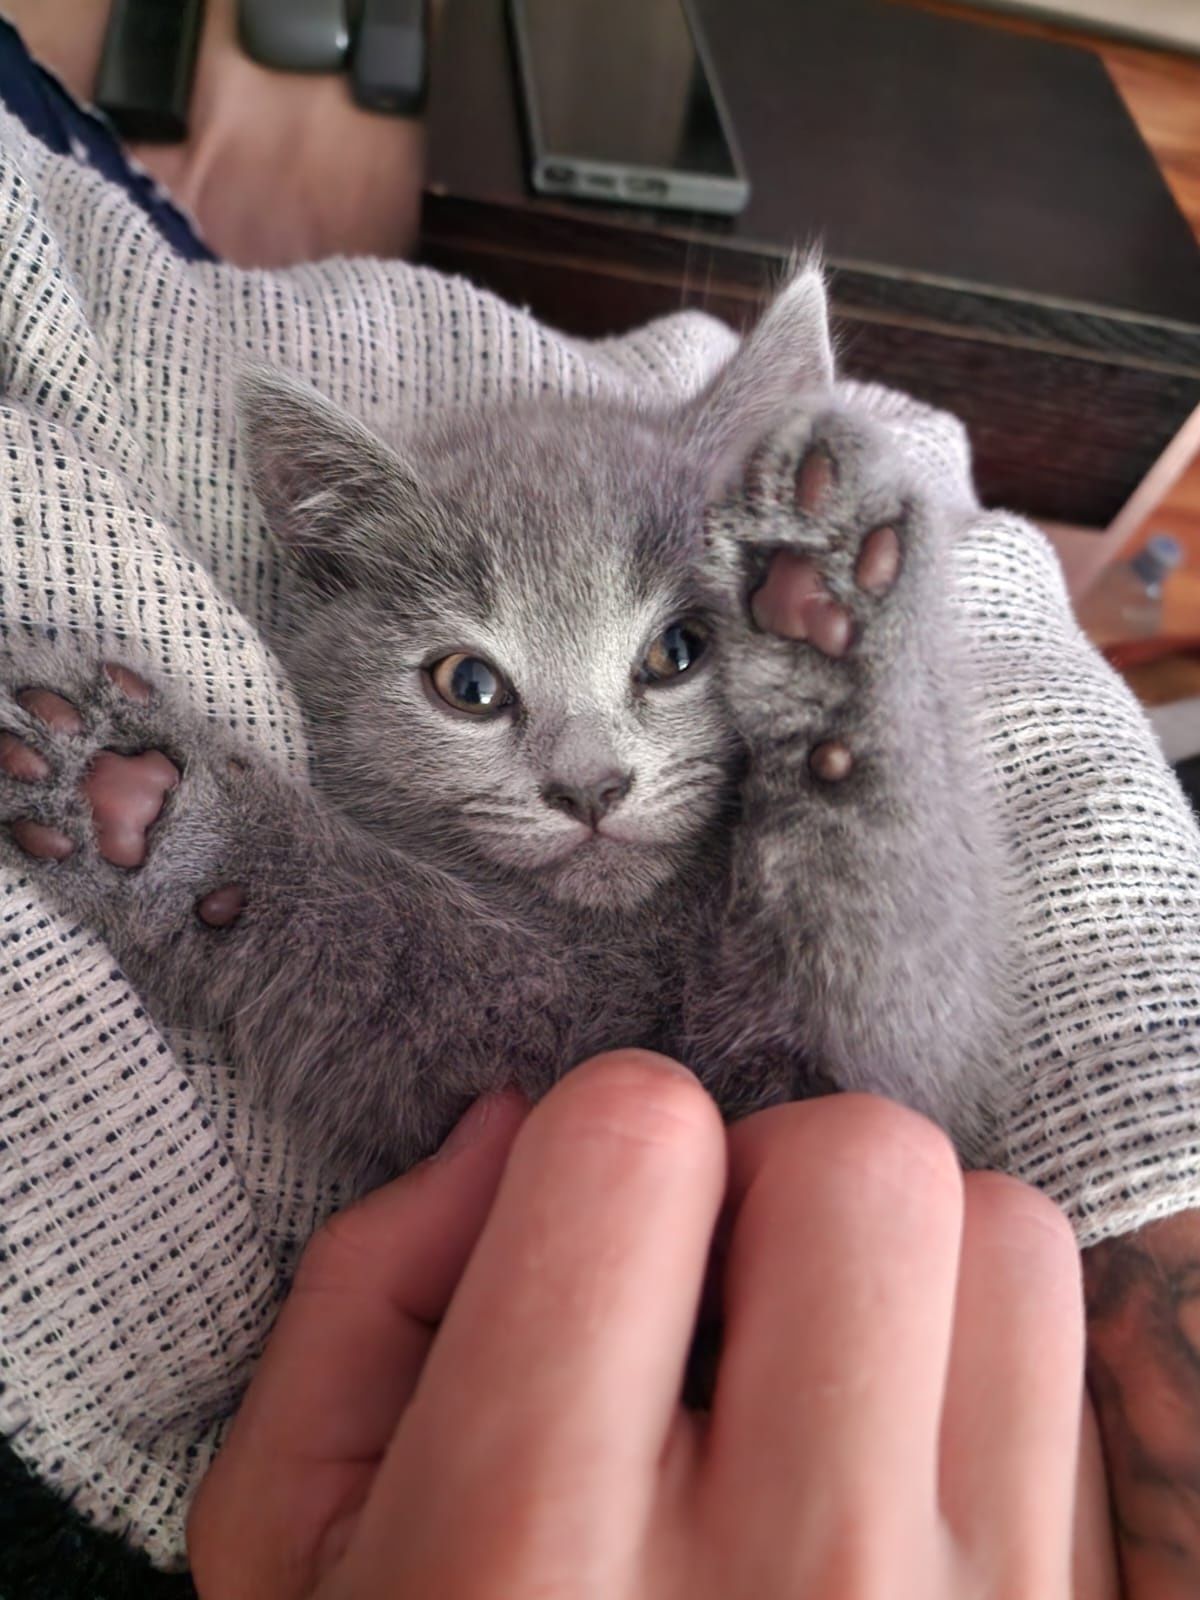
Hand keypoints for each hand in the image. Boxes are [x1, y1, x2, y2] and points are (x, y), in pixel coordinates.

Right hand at [187, 1052, 1118, 1596]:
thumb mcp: (290, 1552)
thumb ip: (365, 1300)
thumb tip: (508, 1124)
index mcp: (530, 1541)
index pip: (638, 1139)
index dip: (600, 1147)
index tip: (584, 1237)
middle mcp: (786, 1587)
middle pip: (863, 1161)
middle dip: (768, 1178)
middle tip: (707, 1296)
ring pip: (1006, 1242)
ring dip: (898, 1261)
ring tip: (804, 1369)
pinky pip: (1071, 1380)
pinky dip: (977, 1365)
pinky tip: (882, 1455)